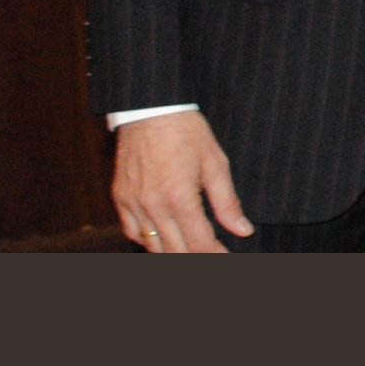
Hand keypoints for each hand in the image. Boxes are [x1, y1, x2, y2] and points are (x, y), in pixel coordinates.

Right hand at [113, 111, 252, 252]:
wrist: (150, 107)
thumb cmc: (186, 130)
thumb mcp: (216, 163)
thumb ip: (227, 202)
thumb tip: (243, 230)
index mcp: (180, 197)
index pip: (200, 243)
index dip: (216, 256)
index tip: (227, 258)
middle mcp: (153, 205)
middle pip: (176, 250)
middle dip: (196, 258)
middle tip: (211, 255)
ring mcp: (133, 203)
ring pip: (152, 246)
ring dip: (173, 251)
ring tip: (190, 249)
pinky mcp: (120, 197)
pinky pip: (131, 231)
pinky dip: (147, 240)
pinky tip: (163, 237)